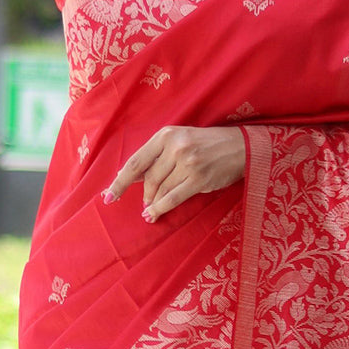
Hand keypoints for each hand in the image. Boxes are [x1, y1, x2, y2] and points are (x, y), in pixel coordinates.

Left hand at [103, 126, 245, 222]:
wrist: (241, 147)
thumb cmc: (207, 144)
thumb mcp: (180, 140)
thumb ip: (156, 156)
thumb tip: (128, 176)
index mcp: (167, 135)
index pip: (136, 161)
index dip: (120, 181)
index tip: (108, 196)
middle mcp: (176, 147)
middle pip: (148, 178)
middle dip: (144, 194)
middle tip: (144, 203)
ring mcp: (188, 163)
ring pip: (160, 189)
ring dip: (152, 203)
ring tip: (149, 210)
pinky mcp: (199, 179)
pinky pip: (173, 198)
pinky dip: (161, 208)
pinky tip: (154, 214)